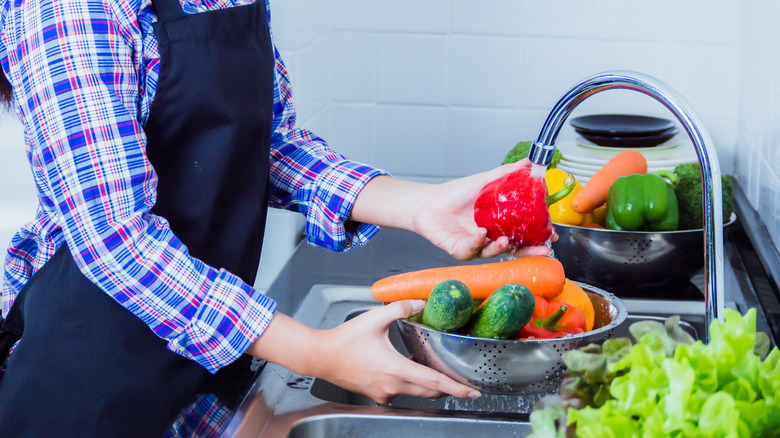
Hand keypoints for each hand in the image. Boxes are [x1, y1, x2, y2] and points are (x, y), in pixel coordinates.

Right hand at [309, 300, 480, 403]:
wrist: (320, 357)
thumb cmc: (344, 340)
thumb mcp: (375, 318)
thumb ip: (401, 307)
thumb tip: (421, 302)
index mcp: (395, 369)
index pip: (433, 382)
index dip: (456, 388)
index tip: (472, 392)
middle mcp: (392, 386)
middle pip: (429, 391)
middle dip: (448, 387)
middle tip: (463, 383)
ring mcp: (384, 393)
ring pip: (416, 392)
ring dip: (428, 384)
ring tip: (437, 370)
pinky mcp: (377, 394)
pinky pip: (401, 391)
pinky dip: (411, 383)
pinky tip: (409, 368)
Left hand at [412, 160, 552, 260]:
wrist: (428, 202)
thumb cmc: (456, 194)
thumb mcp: (484, 181)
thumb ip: (507, 173)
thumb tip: (530, 162)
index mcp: (499, 224)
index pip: (523, 234)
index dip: (538, 236)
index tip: (552, 234)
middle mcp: (490, 238)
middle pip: (514, 250)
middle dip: (528, 252)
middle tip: (541, 249)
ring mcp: (476, 246)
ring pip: (492, 253)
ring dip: (500, 247)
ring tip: (505, 239)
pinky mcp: (459, 250)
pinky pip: (470, 250)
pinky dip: (476, 242)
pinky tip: (480, 233)